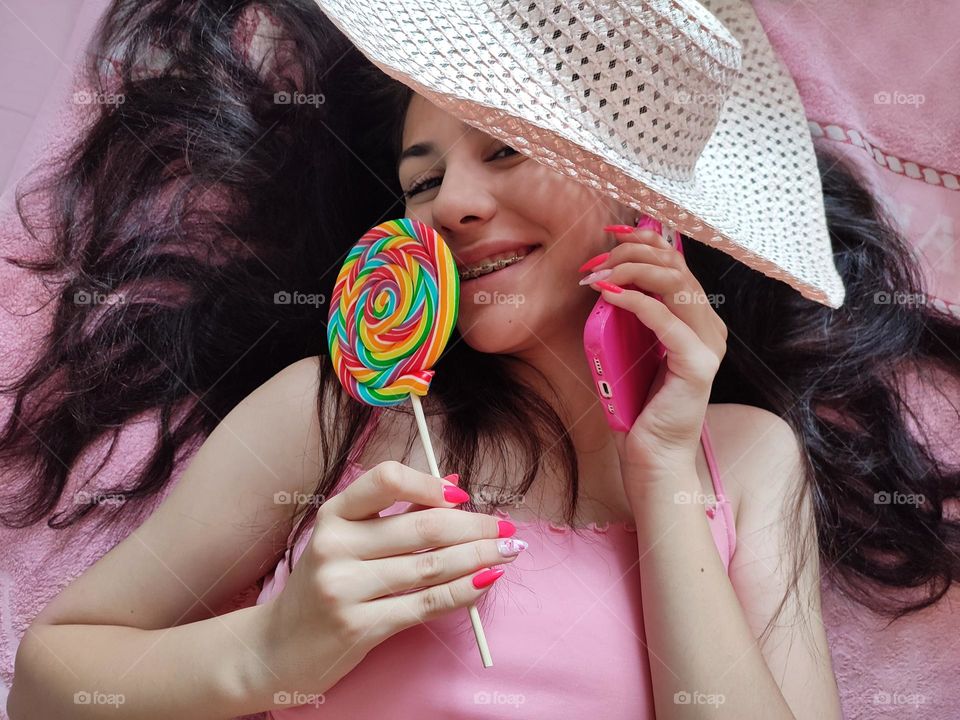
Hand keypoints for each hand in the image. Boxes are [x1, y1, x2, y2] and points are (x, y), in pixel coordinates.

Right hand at [267, 461, 520, 688]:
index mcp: (334, 514)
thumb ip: (394, 512)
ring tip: (508, 552)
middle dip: (475, 526)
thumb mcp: (345, 540)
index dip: (430, 484)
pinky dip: (464, 592)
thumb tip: (454, 483)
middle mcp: (335, 546)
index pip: (387, 479)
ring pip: (431, 566)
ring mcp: (344, 588)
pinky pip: (426, 604)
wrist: (277, 649)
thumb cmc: (323, 585)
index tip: (463, 496)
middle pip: (422, 527)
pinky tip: (486, 582)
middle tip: (507, 529)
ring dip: (479, 557)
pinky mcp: (359, 626)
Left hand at [580, 221, 727, 481]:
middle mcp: (709, 326)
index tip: (609, 234)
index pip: (676, 261)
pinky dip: (636, 302)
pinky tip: (609, 296)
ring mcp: (708, 344)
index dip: (645, 239)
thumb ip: (629, 314)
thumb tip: (606, 278)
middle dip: (630, 254)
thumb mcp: (629, 348)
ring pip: (674, 284)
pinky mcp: (698, 364)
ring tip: (596, 277)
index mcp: (697, 318)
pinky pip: (667, 320)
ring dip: (630, 272)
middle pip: (675, 266)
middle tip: (593, 263)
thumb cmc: (638, 406)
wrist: (652, 456)